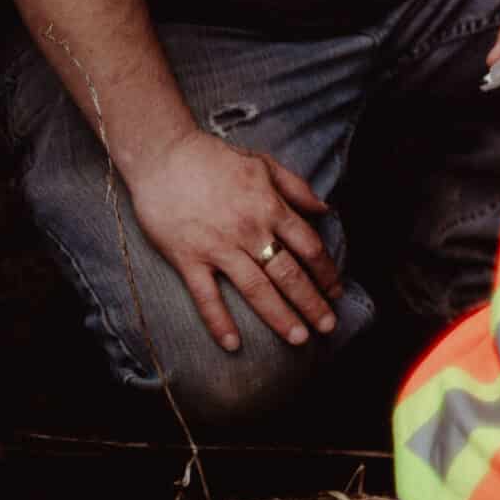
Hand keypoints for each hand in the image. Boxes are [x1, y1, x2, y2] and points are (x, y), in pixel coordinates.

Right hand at [126, 130, 341, 351]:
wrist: (162, 155)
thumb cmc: (214, 159)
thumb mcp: (264, 164)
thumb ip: (296, 188)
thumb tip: (325, 208)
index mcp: (270, 208)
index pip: (309, 248)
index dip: (327, 273)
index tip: (336, 292)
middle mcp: (250, 231)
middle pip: (289, 274)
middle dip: (312, 302)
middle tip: (328, 326)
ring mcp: (218, 247)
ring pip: (256, 289)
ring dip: (280, 316)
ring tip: (299, 339)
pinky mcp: (187, 257)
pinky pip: (206, 296)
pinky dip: (219, 321)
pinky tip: (233, 344)